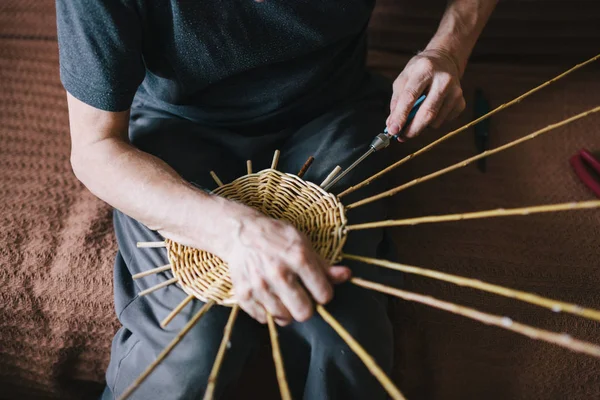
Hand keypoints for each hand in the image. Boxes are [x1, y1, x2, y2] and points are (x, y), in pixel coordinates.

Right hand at [221, 204, 349, 325]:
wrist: (240, 233)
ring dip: (287, 311)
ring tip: (285, 297)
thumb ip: (324, 265)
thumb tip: (346, 275)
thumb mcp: (303, 243)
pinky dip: (268, 312)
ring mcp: (259, 285)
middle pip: (304, 312)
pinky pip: (263, 318)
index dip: (324, 294)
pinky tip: (270, 298)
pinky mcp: (244, 294)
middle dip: (307, 307)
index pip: (323, 294)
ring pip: (284, 318)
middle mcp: (278, 273)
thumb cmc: (276, 237)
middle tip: (302, 297)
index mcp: (298, 258)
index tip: (318, 289)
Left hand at [386, 48, 465, 139]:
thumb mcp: (403, 79)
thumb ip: (396, 101)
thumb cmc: (420, 71)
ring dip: (421, 126)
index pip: (410, 96)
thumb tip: (392, 124)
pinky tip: (431, 109)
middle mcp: (443, 79)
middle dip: (412, 129)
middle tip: (401, 137)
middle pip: (427, 113)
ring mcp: (455, 92)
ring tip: (416, 116)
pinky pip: (443, 121)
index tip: (393, 130)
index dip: (400, 116)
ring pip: (435, 121)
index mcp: (425, 69)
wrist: (445, 61)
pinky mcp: (461, 102)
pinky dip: (433, 122)